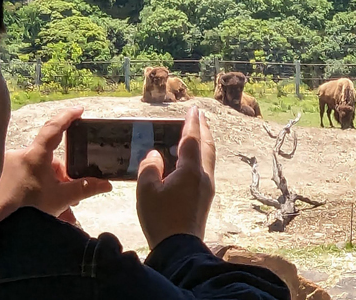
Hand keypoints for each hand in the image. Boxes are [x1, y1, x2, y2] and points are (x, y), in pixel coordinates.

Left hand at [0, 107, 111, 221]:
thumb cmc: (26, 210)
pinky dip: (37, 191)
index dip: (68, 117)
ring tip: (61, 211)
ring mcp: (8, 166)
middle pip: (50, 161)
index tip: (80, 111)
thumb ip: (85, 189)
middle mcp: (20, 156)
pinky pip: (26, 180)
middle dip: (64, 178)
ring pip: (39, 173)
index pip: (54, 129)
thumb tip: (106, 184)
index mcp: (35, 156)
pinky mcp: (0, 177)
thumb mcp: (60, 199)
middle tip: (73, 196)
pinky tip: (46, 210)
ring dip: (51, 189)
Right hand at [137, 106, 215, 248]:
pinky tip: (191, 161)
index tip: (194, 109)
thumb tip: (155, 156)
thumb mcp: (146, 191)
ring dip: (204, 142)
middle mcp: (203, 176)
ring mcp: (207, 187)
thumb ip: (149, 168)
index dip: (191, 122)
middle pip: (207, 146)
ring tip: (197, 134)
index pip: (191, 139)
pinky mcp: (205, 198)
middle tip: (199, 116)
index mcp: (190, 170)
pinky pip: (205, 169)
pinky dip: (200, 157)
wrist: (179, 248)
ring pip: (209, 158)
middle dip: (204, 129)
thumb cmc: (161, 219)